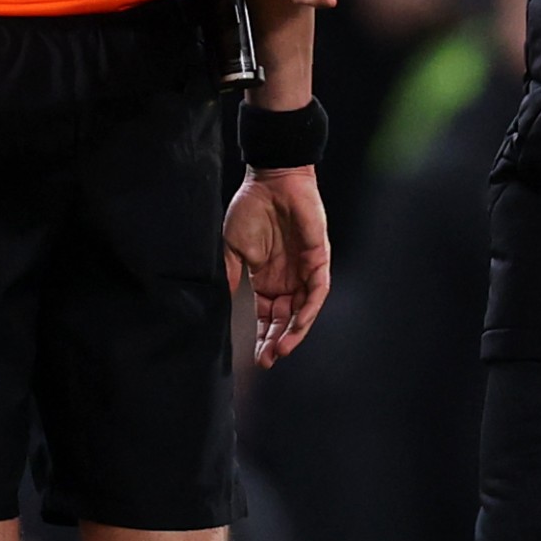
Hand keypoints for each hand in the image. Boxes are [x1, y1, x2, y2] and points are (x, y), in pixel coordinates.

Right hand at [224, 163, 333, 365]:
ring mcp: (304, 270)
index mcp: (266, 279)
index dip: (261, 337)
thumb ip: (231, 280)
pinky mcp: (318, 259)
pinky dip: (309, 309)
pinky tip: (298, 325)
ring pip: (303, 310)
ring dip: (294, 331)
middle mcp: (287, 279)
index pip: (266, 316)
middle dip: (277, 341)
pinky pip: (317, 290)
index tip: (255, 358)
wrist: (271, 179)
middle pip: (285, 319)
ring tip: (282, 350)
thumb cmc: (250, 210)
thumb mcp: (233, 250)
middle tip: (267, 360)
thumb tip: (222, 311)